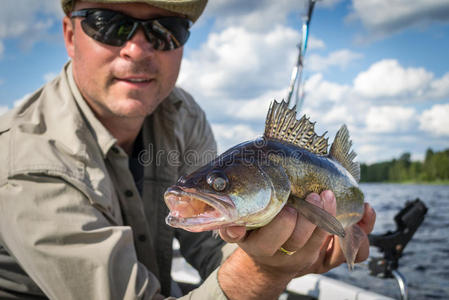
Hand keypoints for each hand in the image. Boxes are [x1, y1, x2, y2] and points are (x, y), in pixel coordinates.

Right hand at [217, 191, 375, 298]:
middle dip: (311, 217)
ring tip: (331, 196)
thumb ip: (232, 226)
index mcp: (262, 247)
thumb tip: (230, 222)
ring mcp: (310, 258)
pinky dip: (361, 234)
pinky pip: (350, 253)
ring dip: (332, 219)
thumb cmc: (257, 235)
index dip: (282, 224)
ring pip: (325, 244)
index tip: (288, 207)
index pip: (271, 240)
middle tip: (316, 195)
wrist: (271, 262)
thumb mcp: (239, 231)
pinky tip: (365, 213)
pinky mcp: (328, 259)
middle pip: (301, 241)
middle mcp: (287, 256)